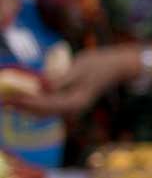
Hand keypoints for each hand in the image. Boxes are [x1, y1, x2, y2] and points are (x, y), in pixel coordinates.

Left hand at [7, 45, 132, 117]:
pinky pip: (48, 108)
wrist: (115, 68)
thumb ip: (62, 77)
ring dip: (25, 108)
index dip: (26, 101)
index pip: (46, 104)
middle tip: (3, 101)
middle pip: (42, 112)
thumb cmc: (99, 64)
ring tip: (8, 103)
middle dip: (21, 107)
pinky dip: (33, 106)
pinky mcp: (69, 103)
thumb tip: (43, 85)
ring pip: (43, 113)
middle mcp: (73, 108)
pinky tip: (22, 102)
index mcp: (76, 101)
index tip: (10, 97)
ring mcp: (71, 107)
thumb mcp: (81, 66)